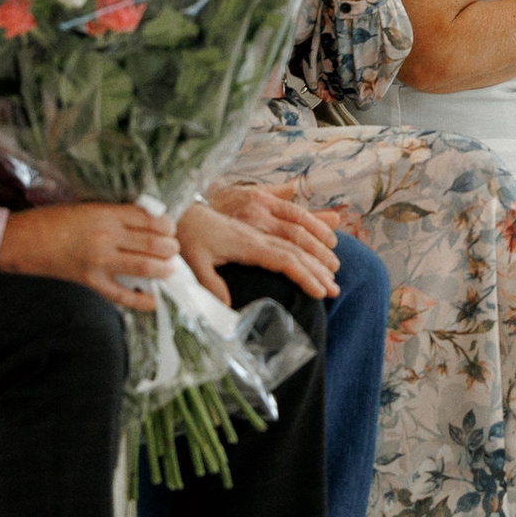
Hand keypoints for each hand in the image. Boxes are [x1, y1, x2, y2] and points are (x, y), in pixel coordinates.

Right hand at [0, 202, 178, 313]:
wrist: (20, 242)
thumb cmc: (52, 221)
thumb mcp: (87, 207)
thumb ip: (115, 214)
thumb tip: (146, 220)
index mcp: (105, 214)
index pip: (149, 219)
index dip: (166, 225)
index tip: (170, 228)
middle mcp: (106, 237)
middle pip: (152, 244)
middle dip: (170, 248)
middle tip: (174, 249)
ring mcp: (98, 263)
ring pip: (143, 267)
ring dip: (163, 268)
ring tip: (170, 268)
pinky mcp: (89, 283)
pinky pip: (121, 295)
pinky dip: (140, 300)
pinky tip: (152, 300)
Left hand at [181, 186, 340, 303]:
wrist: (179, 209)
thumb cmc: (185, 238)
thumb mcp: (193, 262)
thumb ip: (211, 283)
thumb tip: (230, 308)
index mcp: (247, 243)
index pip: (284, 259)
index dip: (304, 275)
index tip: (321, 291)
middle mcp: (258, 232)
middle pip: (297, 248)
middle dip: (318, 267)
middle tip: (336, 287)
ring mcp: (259, 226)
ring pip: (296, 236)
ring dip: (318, 250)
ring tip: (335, 268)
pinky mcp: (257, 223)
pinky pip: (289, 226)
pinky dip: (308, 234)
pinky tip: (319, 242)